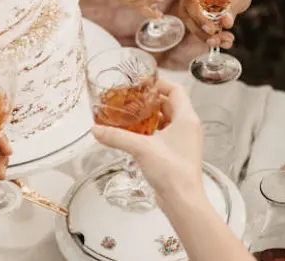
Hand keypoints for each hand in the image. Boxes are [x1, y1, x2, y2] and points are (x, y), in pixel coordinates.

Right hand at [92, 79, 203, 208]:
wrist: (182, 200)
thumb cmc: (172, 171)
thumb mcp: (141, 148)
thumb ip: (117, 136)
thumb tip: (96, 130)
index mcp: (186, 118)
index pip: (176, 90)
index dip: (160, 83)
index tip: (142, 84)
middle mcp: (188, 127)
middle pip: (171, 103)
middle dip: (151, 100)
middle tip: (132, 98)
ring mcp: (184, 141)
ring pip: (168, 119)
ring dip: (151, 115)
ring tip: (131, 115)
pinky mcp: (177, 153)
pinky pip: (165, 134)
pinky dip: (152, 130)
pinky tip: (136, 135)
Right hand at [178, 0, 252, 48]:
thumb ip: (232, 5)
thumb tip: (226, 22)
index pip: (191, 4)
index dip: (200, 19)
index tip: (212, 30)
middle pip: (190, 19)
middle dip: (204, 34)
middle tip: (219, 41)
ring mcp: (195, 9)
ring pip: (196, 27)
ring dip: (211, 38)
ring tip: (228, 42)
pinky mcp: (202, 17)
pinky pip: (204, 30)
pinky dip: (215, 38)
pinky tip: (227, 41)